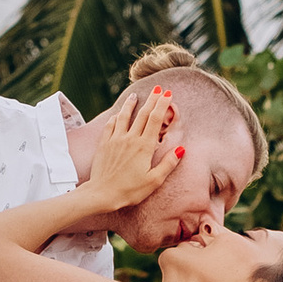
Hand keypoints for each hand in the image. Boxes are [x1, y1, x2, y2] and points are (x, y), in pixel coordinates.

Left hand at [84, 85, 179, 221]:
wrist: (101, 194)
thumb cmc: (130, 190)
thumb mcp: (154, 181)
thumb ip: (168, 164)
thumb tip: (181, 149)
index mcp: (144, 146)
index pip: (156, 120)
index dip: (162, 105)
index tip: (167, 93)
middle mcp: (130, 138)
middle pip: (143, 114)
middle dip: (151, 100)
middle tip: (157, 88)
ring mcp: (115, 139)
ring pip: (124, 116)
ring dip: (131, 104)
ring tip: (134, 96)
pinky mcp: (104, 144)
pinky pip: (110, 125)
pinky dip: (116, 117)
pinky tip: (118, 114)